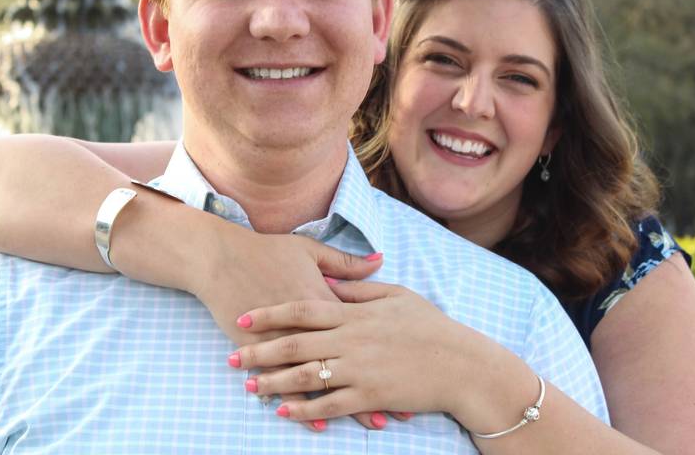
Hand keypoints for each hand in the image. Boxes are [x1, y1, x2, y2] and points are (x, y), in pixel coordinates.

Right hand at [189, 227, 387, 429]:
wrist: (221, 257)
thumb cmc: (268, 251)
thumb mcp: (310, 250)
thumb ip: (346, 262)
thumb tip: (379, 260)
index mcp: (324, 299)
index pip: (362, 331)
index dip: (386, 352)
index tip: (411, 371)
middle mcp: (309, 325)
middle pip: (348, 360)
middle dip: (375, 385)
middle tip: (400, 408)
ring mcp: (284, 340)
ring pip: (321, 378)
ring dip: (347, 402)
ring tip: (371, 422)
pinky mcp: (263, 351)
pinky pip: (287, 384)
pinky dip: (305, 405)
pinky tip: (321, 422)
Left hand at [229, 280, 519, 429]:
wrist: (463, 365)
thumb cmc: (432, 327)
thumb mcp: (397, 296)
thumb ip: (360, 289)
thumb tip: (331, 283)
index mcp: (355, 314)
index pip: (302, 310)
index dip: (270, 313)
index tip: (243, 316)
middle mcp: (352, 340)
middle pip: (295, 344)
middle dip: (259, 351)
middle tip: (232, 357)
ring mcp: (360, 370)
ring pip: (306, 376)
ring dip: (273, 382)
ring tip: (249, 385)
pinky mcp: (370, 396)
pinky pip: (330, 404)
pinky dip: (305, 409)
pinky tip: (284, 411)